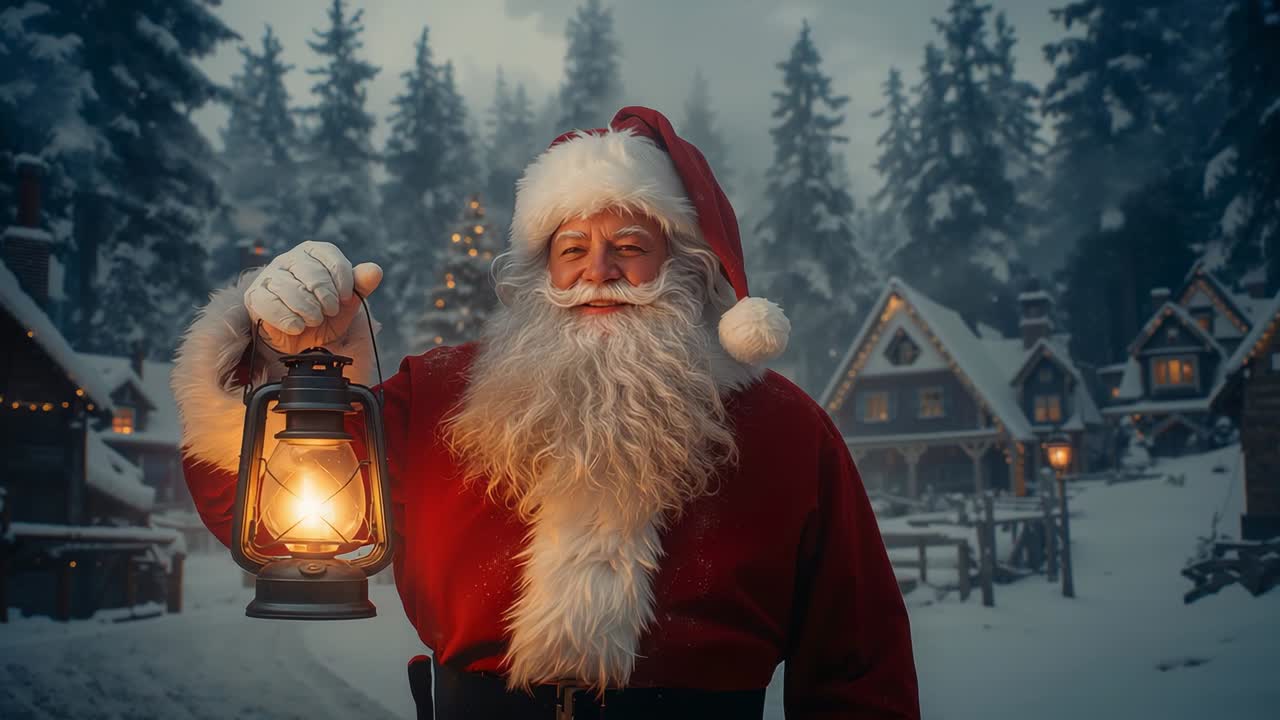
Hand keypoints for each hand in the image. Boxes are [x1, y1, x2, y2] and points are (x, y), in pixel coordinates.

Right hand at [244, 241, 382, 354]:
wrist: (302, 339)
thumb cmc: (325, 313)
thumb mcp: (347, 301)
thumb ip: (361, 284)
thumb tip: (375, 270)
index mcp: (313, 253)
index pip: (329, 255)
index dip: (343, 278)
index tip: (347, 298)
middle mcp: (289, 259)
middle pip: (310, 271)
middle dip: (326, 296)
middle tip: (331, 311)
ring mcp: (270, 276)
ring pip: (289, 287)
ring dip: (308, 310)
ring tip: (315, 320)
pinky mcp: (255, 296)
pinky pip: (270, 304)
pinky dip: (289, 320)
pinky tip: (298, 327)